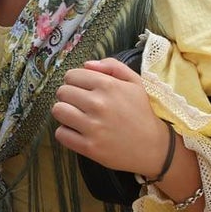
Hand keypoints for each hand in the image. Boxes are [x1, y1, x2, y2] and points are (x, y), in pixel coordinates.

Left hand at [53, 58, 171, 175]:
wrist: (152, 145)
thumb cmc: (141, 111)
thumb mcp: (134, 82)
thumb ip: (112, 66)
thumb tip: (87, 64)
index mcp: (108, 85)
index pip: (71, 75)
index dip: (74, 81)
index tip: (82, 88)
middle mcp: (98, 104)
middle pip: (62, 92)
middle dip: (68, 96)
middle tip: (79, 103)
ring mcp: (92, 126)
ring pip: (58, 111)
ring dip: (64, 112)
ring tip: (76, 116)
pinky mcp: (88, 147)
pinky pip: (60, 134)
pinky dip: (66, 132)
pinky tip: (78, 131)